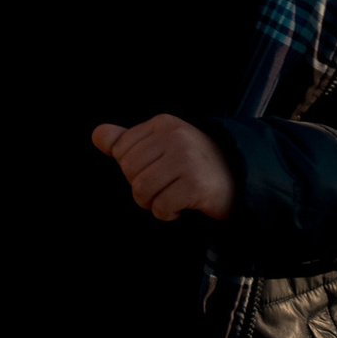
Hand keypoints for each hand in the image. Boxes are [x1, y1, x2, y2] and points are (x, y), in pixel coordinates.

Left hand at [93, 113, 234, 222]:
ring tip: (166, 199)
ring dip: (151, 203)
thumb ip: (127, 140)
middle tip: (160, 188)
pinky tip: (180, 207)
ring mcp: (187, 160)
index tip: (153, 171)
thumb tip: (96, 135)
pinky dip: (166, 214)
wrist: (240, 178)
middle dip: (140, 187)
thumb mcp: (161, 144)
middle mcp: (175, 136)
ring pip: (141, 190)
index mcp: (163, 123)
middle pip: (129, 171)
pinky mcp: (196, 185)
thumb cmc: (193, 162)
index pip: (121, 150)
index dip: (132, 168)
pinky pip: (161, 207)